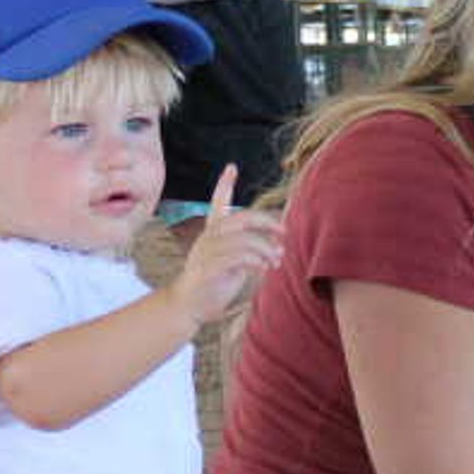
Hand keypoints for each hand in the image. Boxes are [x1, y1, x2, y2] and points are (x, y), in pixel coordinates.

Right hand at [166, 166, 284, 323]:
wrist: (189, 306)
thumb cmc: (213, 283)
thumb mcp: (233, 262)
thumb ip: (250, 250)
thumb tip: (279, 245)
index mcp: (213, 233)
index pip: (217, 203)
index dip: (224, 185)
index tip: (232, 167)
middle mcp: (208, 238)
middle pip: (241, 219)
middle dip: (266, 223)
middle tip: (284, 232)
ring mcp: (206, 252)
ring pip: (244, 240)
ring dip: (266, 249)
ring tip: (276, 260)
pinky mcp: (208, 268)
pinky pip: (237, 257)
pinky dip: (256, 261)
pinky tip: (264, 268)